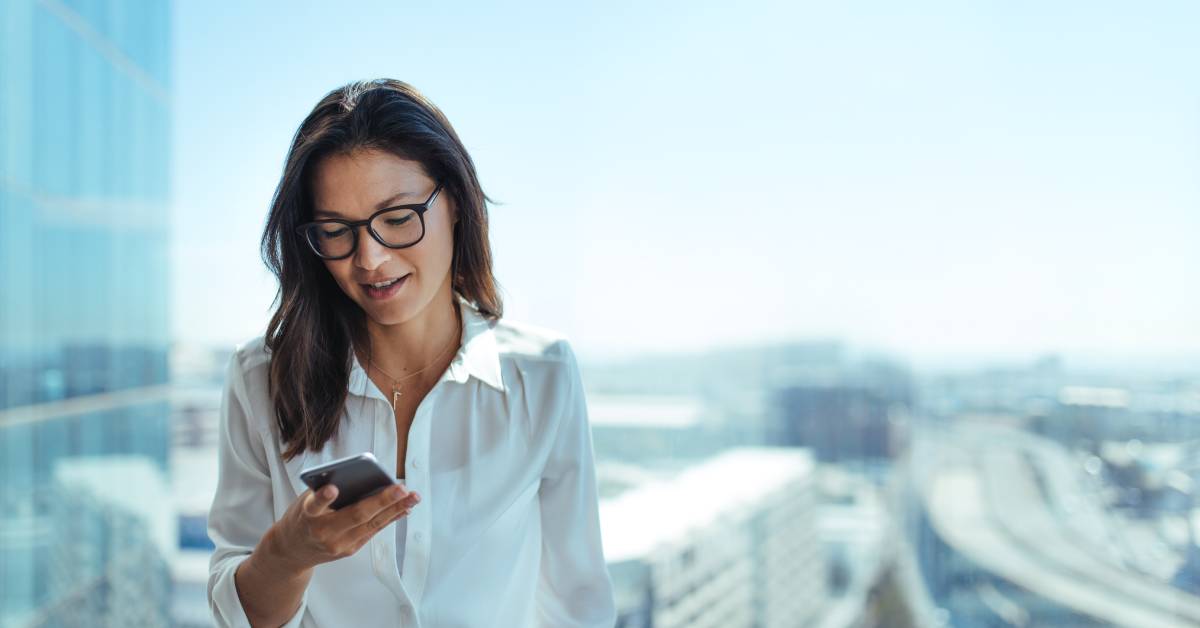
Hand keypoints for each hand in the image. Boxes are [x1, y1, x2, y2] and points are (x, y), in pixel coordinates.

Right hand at [261, 483, 420, 571]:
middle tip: (400, 488)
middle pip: (355, 516)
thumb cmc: (300, 518)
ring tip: (413, 497)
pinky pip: (373, 531)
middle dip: (381, 501)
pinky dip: (389, 518)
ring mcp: (338, 545)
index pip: (314, 506)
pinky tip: (403, 508)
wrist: (290, 552)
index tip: (332, 489)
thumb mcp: (303, 502)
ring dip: (395, 510)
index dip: (322, 498)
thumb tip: (360, 477)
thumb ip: (325, 491)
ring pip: (371, 525)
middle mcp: (323, 532)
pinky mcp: (349, 550)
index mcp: (306, 516)